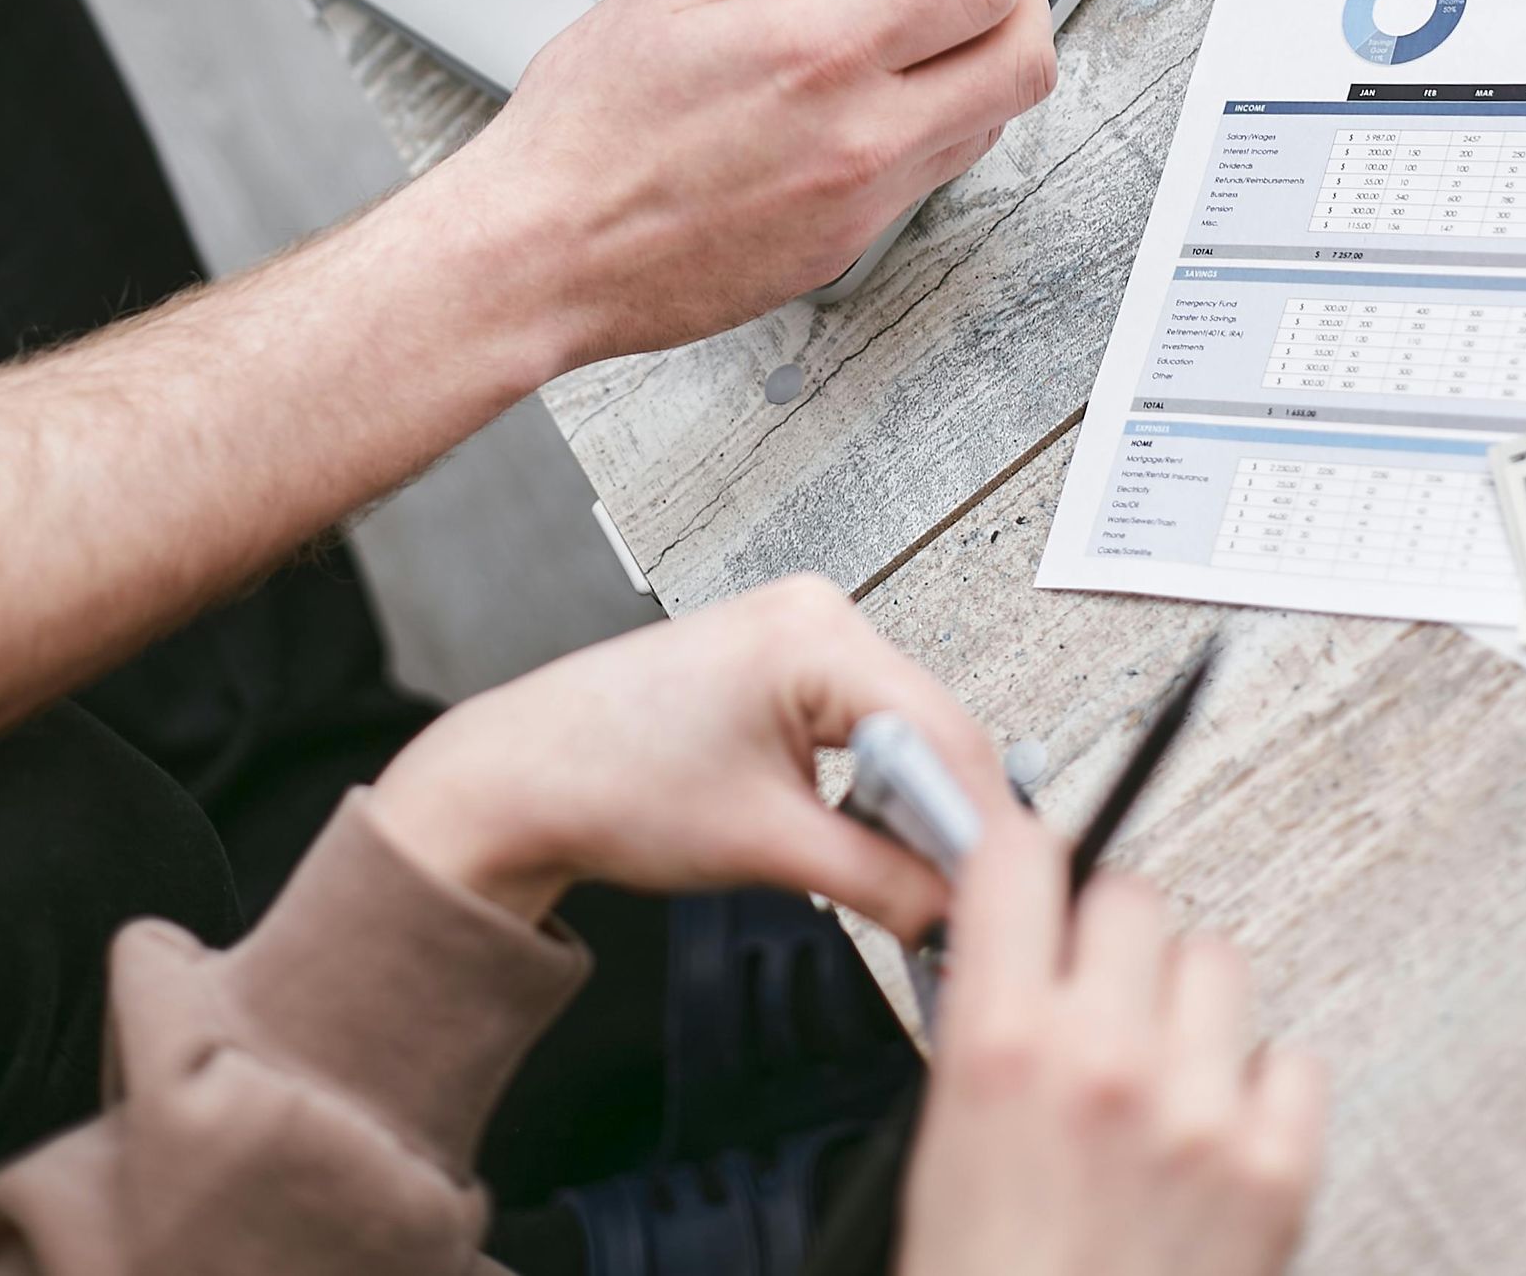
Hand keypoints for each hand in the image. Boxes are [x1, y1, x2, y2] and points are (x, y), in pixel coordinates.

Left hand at [366, 575, 1008, 935]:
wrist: (520, 776)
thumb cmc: (609, 781)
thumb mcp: (765, 844)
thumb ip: (879, 880)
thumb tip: (957, 911)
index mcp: (816, 632)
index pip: (943, 729)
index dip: (981, 821)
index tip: (1005, 892)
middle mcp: (816, 613)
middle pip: (930, 725)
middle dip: (949, 817)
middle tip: (968, 903)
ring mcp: (797, 633)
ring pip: (900, 729)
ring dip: (912, 806)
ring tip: (919, 881)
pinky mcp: (780, 664)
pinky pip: (860, 725)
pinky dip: (872, 786)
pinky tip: (870, 836)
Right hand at [441, 0, 1056, 362]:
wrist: (544, 252)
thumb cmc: (587, 126)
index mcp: (823, 51)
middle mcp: (863, 134)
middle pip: (1025, 63)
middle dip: (1020, 3)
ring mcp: (863, 203)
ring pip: (988, 122)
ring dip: (975, 67)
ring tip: (915, 39)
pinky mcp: (846, 248)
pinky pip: (929, 173)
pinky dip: (925, 124)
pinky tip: (866, 103)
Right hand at [899, 815, 1325, 1275]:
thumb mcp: (942, 1147)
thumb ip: (984, 1032)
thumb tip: (1014, 958)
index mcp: (1003, 1044)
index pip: (1019, 857)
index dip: (1021, 859)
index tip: (1026, 873)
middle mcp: (1108, 1058)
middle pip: (1132, 894)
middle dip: (1107, 934)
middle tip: (1092, 988)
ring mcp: (1202, 1110)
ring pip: (1217, 959)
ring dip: (1186, 998)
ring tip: (1158, 1062)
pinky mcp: (1276, 1170)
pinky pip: (1292, 1060)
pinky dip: (1261, 1084)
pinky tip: (1217, 1126)